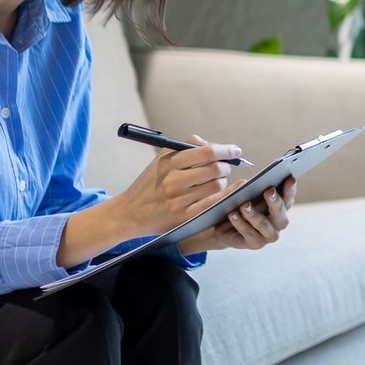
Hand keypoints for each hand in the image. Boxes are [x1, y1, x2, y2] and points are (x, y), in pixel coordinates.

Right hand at [110, 134, 241, 236]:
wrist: (129, 213)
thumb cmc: (150, 183)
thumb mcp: (161, 160)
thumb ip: (188, 148)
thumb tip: (218, 147)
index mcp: (169, 162)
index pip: (206, 152)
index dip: (226, 150)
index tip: (235, 150)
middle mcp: (174, 180)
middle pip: (215, 168)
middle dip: (226, 166)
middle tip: (225, 167)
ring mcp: (179, 200)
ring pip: (217, 186)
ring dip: (223, 182)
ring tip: (215, 181)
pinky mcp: (183, 216)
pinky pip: (213, 204)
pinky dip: (227, 195)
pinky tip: (234, 190)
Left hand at [178, 176, 296, 255]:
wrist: (220, 226)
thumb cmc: (235, 205)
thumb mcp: (238, 194)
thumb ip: (242, 189)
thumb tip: (245, 183)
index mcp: (279, 206)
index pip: (288, 197)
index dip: (290, 189)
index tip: (289, 178)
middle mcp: (277, 222)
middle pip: (281, 214)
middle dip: (275, 202)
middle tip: (268, 190)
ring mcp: (267, 235)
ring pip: (265, 225)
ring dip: (255, 215)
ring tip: (244, 205)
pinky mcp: (255, 244)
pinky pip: (249, 234)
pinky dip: (240, 223)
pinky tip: (232, 214)